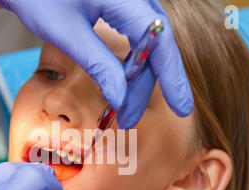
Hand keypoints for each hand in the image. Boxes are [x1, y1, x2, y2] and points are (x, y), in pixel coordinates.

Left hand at [0, 0, 193, 128]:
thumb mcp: (67, 32)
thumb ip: (97, 64)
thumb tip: (121, 99)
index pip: (159, 38)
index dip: (172, 76)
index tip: (181, 108)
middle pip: (155, 45)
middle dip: (145, 86)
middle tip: (129, 118)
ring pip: (148, 43)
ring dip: (138, 77)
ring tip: (124, 108)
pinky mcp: (122, 5)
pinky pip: (137, 37)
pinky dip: (131, 63)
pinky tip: (124, 83)